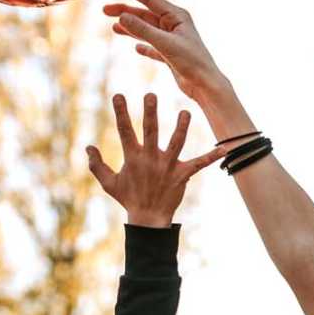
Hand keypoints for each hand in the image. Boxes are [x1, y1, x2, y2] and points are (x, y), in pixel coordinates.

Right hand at [86, 92, 221, 227]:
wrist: (148, 219)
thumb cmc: (128, 199)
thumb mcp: (109, 184)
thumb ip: (97, 165)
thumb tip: (88, 147)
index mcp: (133, 158)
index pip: (125, 131)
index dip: (121, 113)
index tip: (119, 95)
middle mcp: (151, 159)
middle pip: (151, 132)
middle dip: (151, 113)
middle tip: (151, 95)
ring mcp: (168, 166)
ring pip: (177, 143)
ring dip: (182, 127)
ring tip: (186, 112)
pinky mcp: (182, 175)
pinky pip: (199, 163)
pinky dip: (212, 156)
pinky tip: (225, 147)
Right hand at [104, 0, 225, 102]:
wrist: (205, 85)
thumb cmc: (192, 62)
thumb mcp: (165, 44)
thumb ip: (143, 30)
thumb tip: (122, 16)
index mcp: (177, 16)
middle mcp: (175, 25)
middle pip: (145, 14)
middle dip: (125, 12)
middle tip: (105, 11)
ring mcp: (173, 40)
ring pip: (147, 30)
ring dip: (131, 28)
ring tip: (114, 27)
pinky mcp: (172, 55)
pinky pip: (154, 47)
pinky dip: (144, 46)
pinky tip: (136, 48)